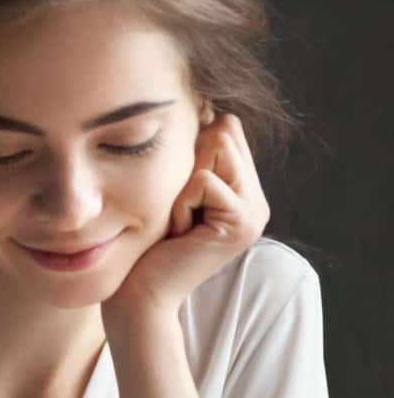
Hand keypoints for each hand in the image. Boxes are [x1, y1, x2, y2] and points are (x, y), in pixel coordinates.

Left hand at [107, 112, 269, 319]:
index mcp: (242, 188)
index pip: (226, 128)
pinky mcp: (242, 221)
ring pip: (217, 147)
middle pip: (223, 131)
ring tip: (178, 219)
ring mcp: (255, 211)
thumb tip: (200, 103)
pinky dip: (180, 202)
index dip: (190, 146)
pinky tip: (178, 231)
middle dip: (186, 163)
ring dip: (182, 182)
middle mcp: (256, 198)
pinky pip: (203, 181)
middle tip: (176, 210)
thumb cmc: (144, 244)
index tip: (175, 192)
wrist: (140, 295)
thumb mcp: (168, 191)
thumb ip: (191, 155)